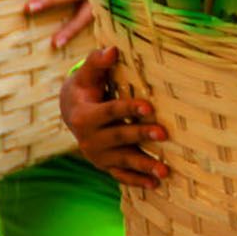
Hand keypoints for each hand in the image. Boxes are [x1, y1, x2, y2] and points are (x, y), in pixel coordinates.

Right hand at [60, 46, 166, 189]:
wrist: (71, 110)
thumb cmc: (86, 87)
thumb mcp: (87, 74)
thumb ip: (98, 61)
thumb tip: (112, 50)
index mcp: (85, 115)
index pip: (110, 111)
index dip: (129, 109)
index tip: (149, 107)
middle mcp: (89, 139)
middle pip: (119, 137)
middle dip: (141, 136)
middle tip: (164, 134)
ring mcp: (98, 154)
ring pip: (122, 161)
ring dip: (144, 166)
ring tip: (165, 171)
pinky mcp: (106, 164)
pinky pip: (121, 175)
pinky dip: (137, 181)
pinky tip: (156, 185)